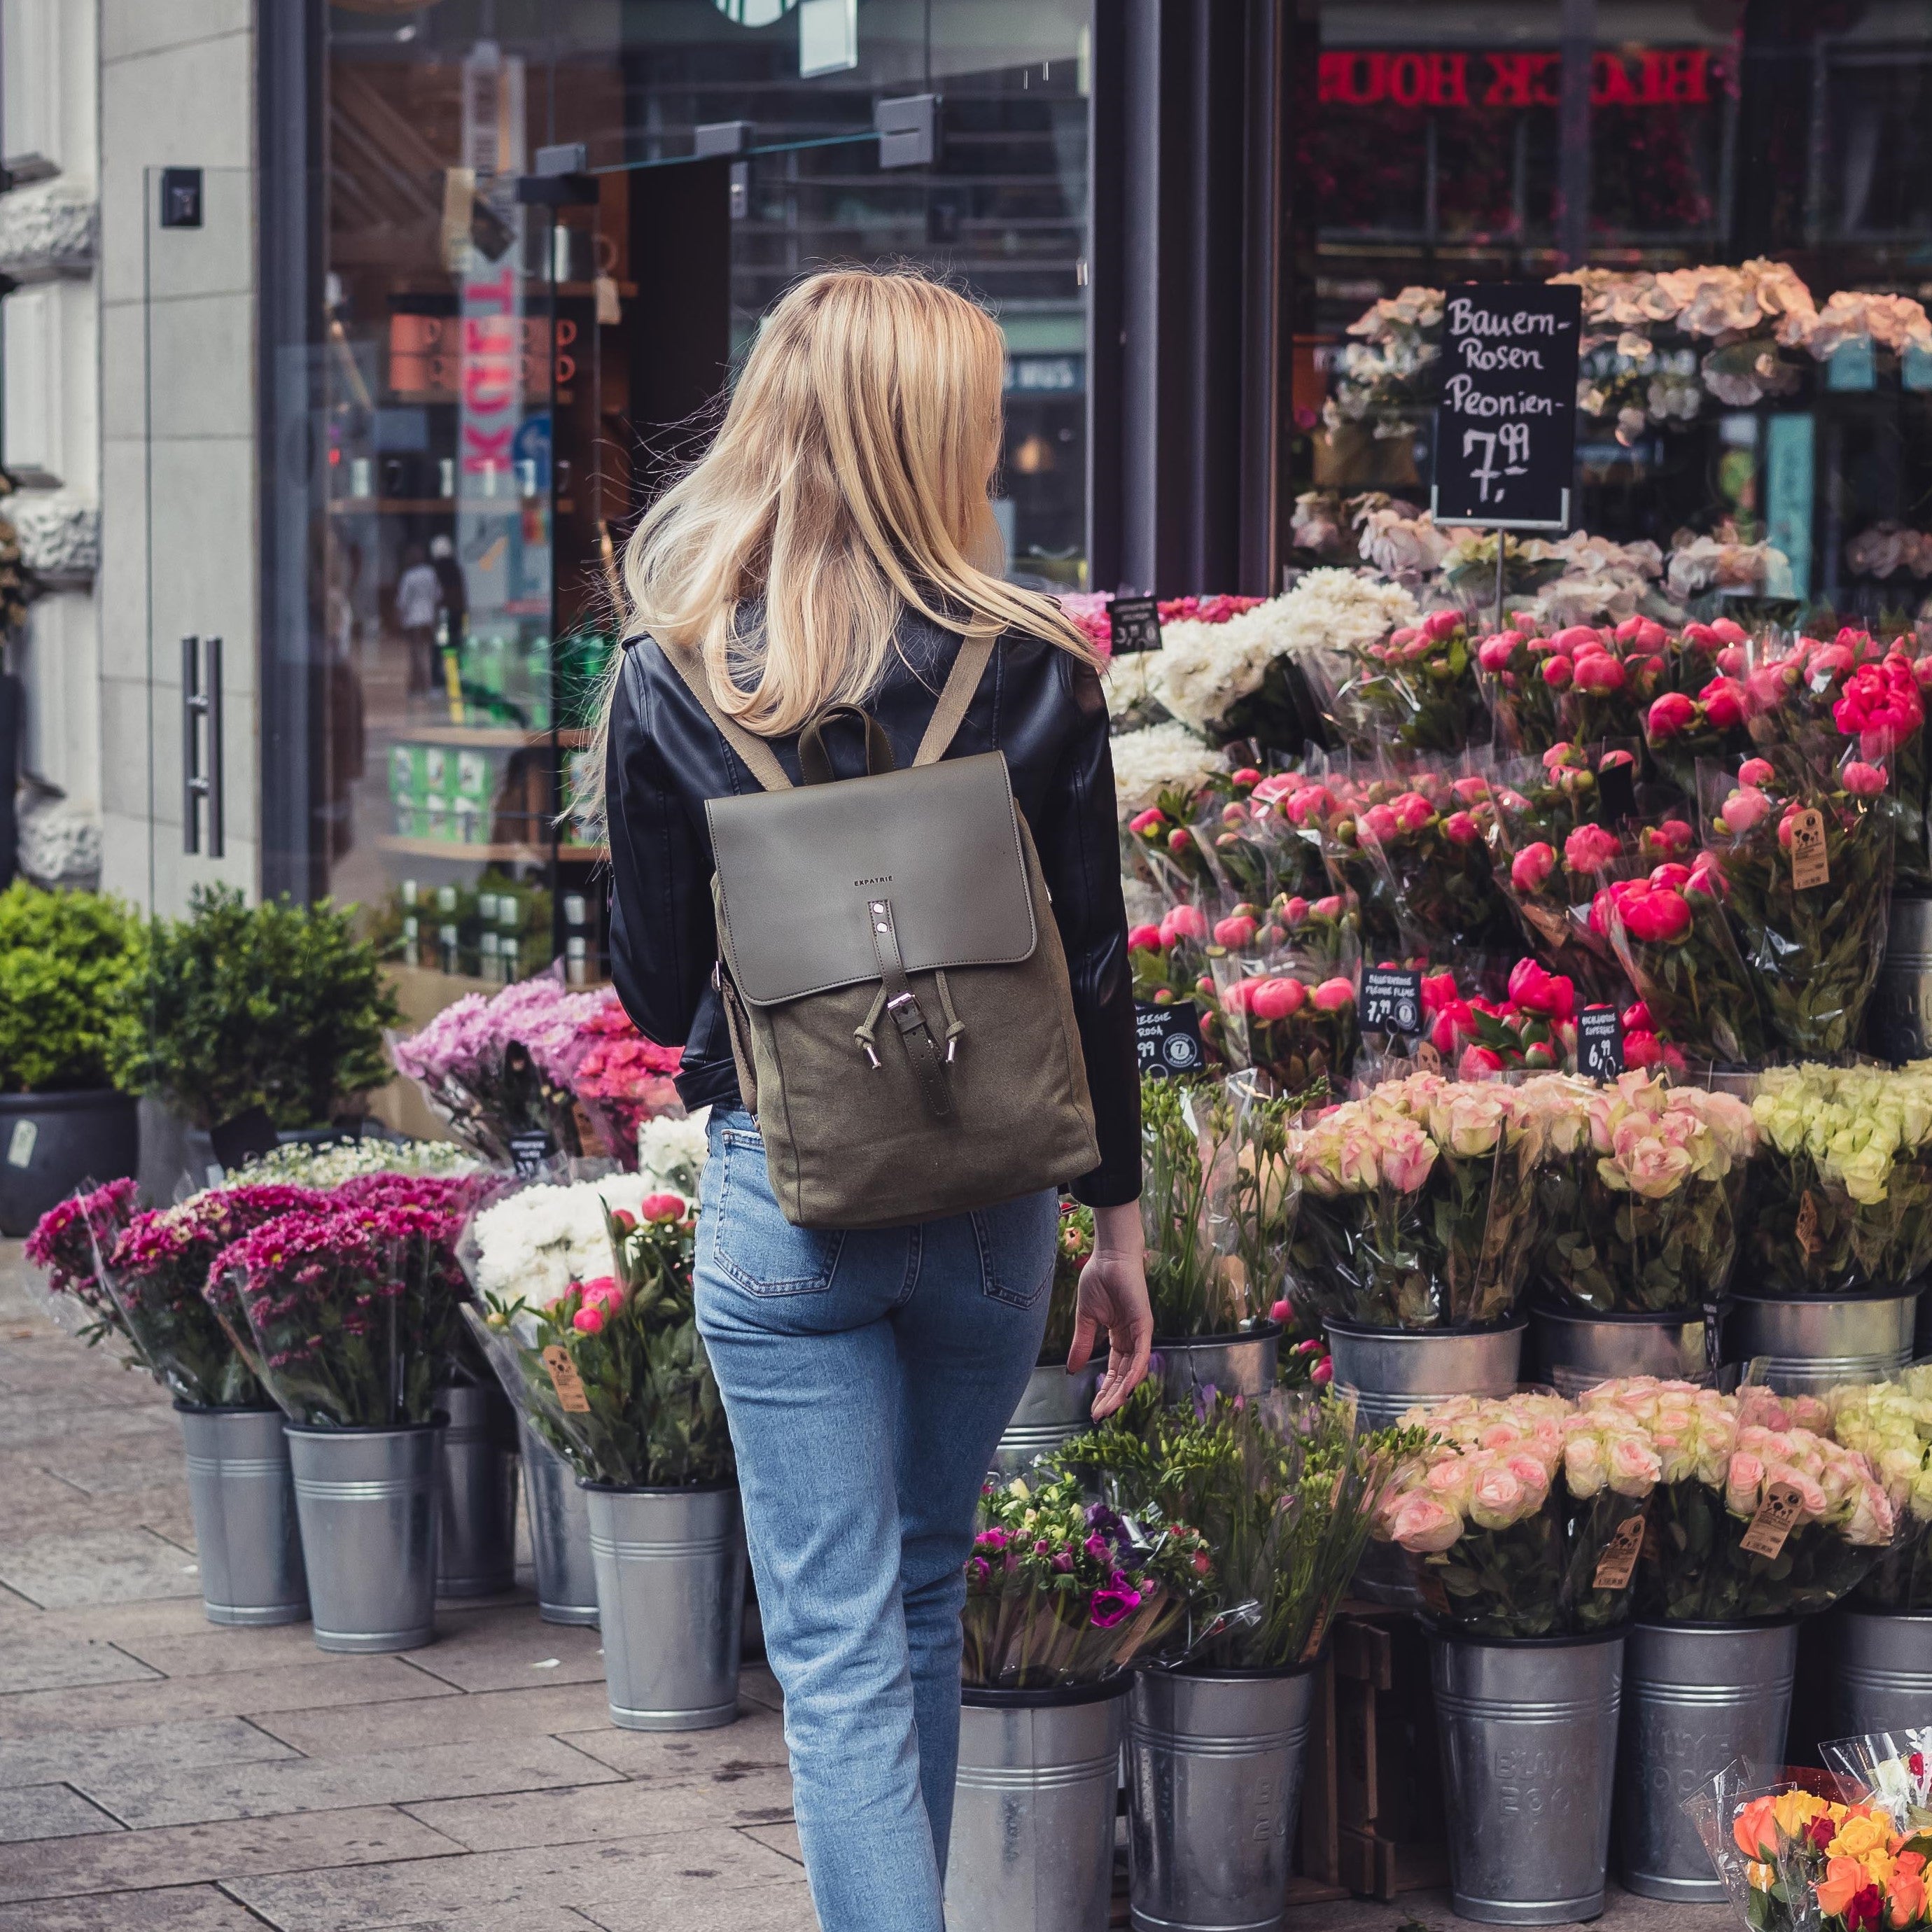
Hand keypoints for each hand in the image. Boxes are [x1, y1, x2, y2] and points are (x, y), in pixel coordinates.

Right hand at [1066, 1201, 1152, 1420]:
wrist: (1108, 1256)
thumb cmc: (1099, 1280)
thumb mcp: (1086, 1319)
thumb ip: (1082, 1344)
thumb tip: (1072, 1369)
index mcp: (1119, 1337)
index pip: (1115, 1371)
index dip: (1105, 1390)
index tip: (1094, 1409)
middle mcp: (1133, 1338)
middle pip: (1124, 1376)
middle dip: (1112, 1397)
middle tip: (1099, 1416)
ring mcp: (1140, 1333)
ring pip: (1134, 1370)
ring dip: (1122, 1391)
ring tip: (1108, 1409)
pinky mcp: (1144, 1324)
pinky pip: (1142, 1353)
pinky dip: (1135, 1372)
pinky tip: (1126, 1388)